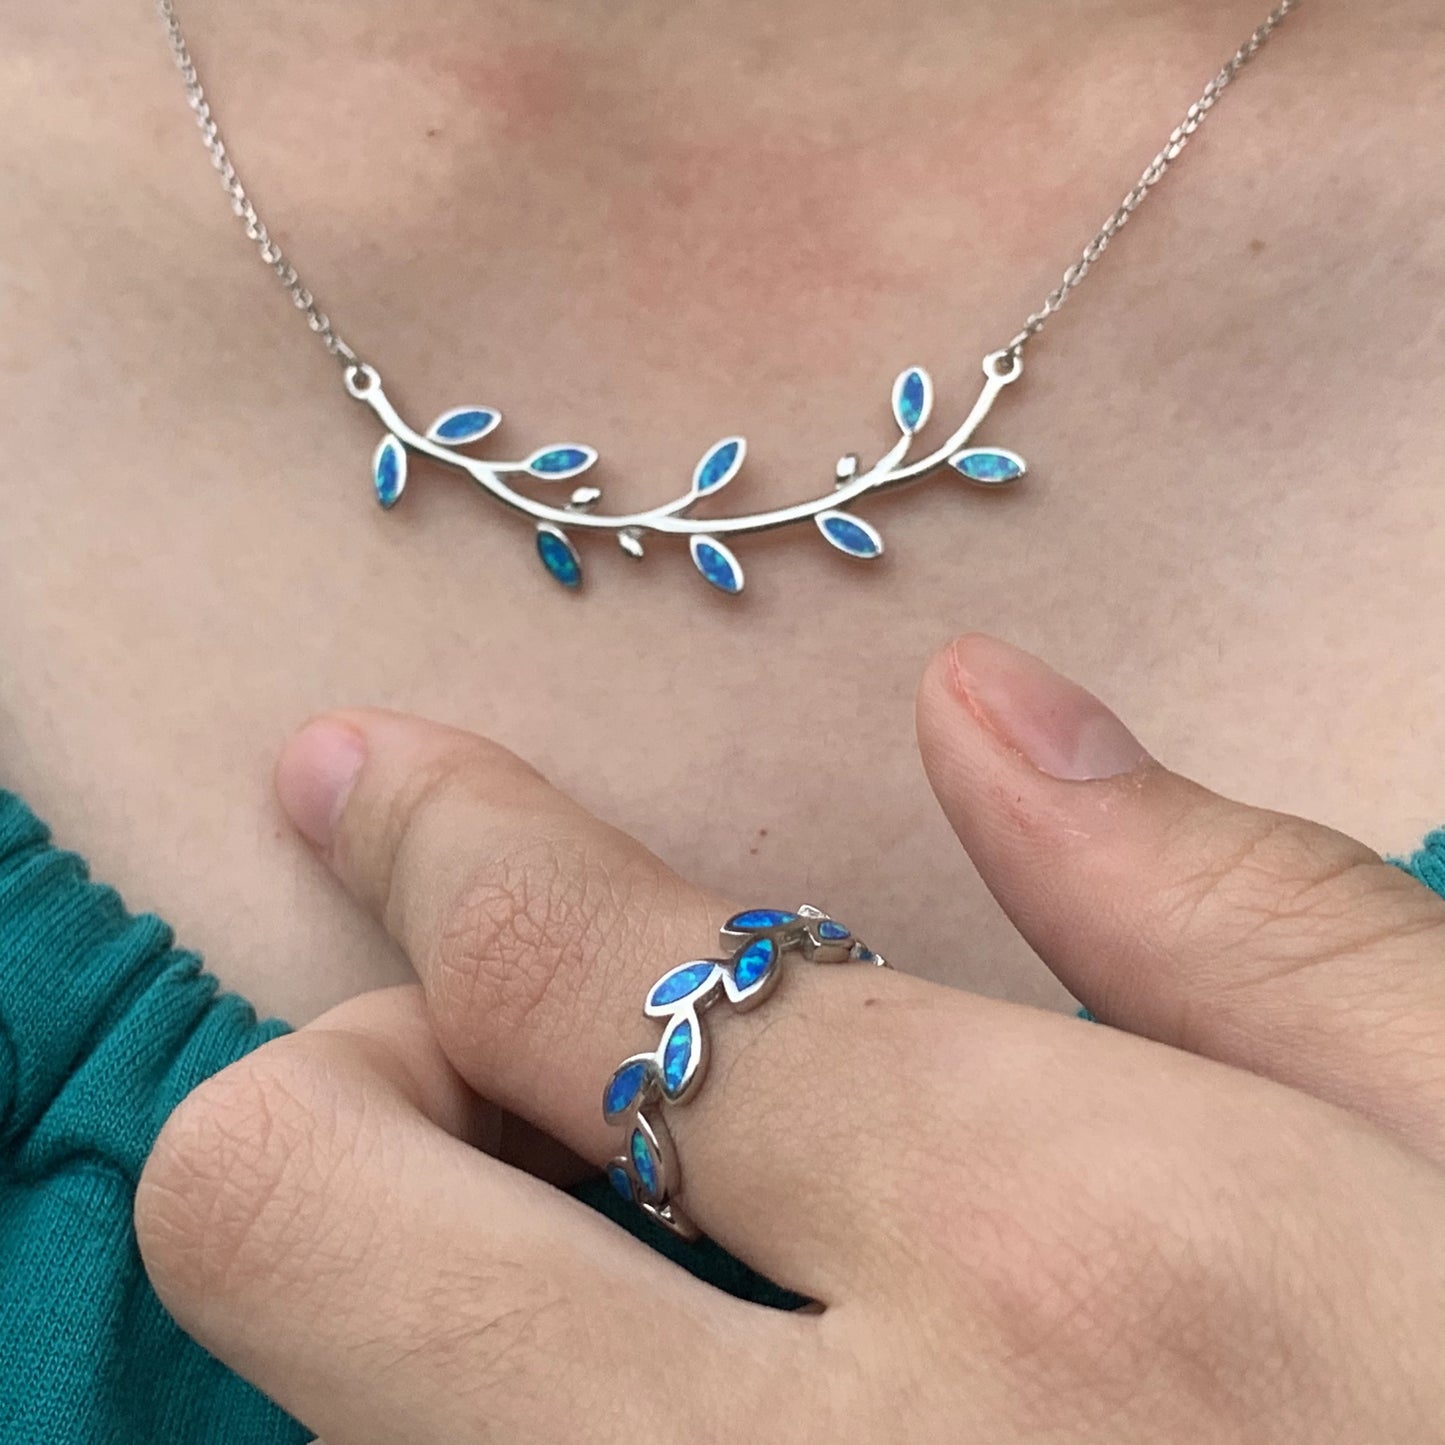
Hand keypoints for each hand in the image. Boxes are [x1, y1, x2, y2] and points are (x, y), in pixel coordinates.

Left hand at [135, 635, 1444, 1443]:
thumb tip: (984, 712)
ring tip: (660, 1250)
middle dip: (348, 1087)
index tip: (352, 772)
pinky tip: (727, 1397)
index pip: (572, 971)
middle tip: (527, 1064)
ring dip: (435, 1270)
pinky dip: (514, 1417)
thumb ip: (1224, 916)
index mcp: (1059, 1266)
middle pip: (292, 1216)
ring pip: (354, 1400)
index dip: (433, 838)